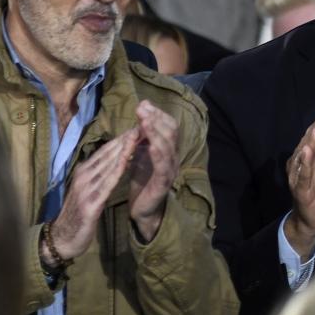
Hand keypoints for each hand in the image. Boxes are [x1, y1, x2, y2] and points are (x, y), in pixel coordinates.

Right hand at [49, 127, 138, 261]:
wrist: (62, 239)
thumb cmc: (77, 213)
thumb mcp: (88, 189)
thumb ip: (99, 174)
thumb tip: (115, 159)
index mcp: (84, 171)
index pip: (106, 150)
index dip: (123, 138)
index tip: (139, 126)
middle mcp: (84, 175)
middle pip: (108, 153)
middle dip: (126, 139)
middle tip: (143, 123)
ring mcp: (85, 188)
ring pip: (108, 164)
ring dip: (124, 149)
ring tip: (138, 135)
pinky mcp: (90, 203)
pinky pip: (106, 184)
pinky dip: (117, 170)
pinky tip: (127, 161)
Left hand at [128, 100, 179, 241]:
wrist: (142, 210)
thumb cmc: (142, 181)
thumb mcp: (141, 155)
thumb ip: (142, 138)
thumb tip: (142, 114)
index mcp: (168, 150)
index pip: (169, 126)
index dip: (158, 114)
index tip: (144, 104)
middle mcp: (173, 157)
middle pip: (170, 132)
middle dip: (156, 118)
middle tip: (142, 107)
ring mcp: (170, 170)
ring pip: (168, 146)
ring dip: (155, 131)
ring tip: (144, 120)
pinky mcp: (163, 183)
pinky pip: (162, 165)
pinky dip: (157, 152)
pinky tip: (149, 144)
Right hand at [284, 110, 314, 258]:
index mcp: (308, 155)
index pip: (313, 136)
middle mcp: (300, 163)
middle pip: (307, 143)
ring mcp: (299, 176)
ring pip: (303, 157)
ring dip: (309, 143)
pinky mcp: (300, 189)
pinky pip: (302, 175)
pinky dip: (305, 164)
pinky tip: (307, 153)